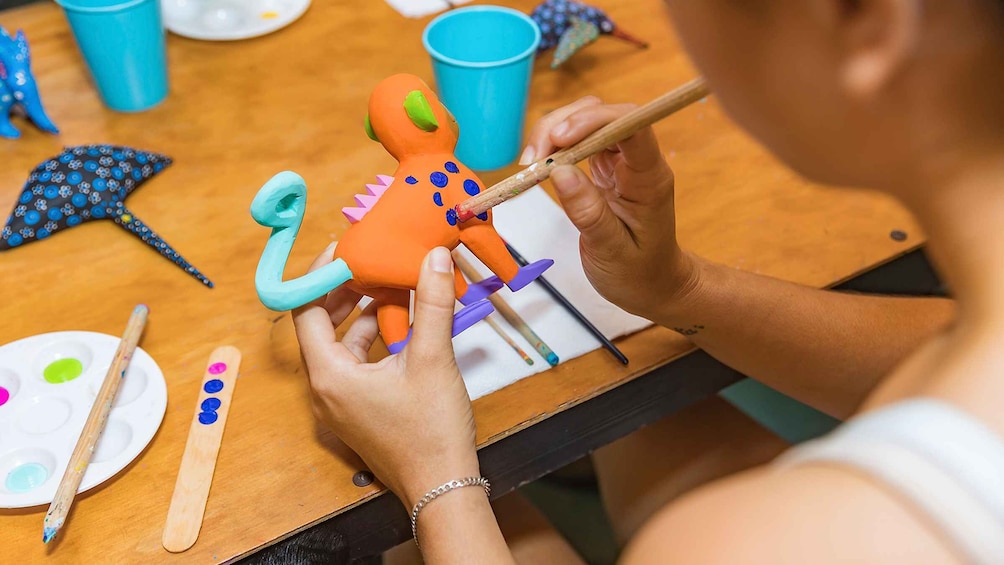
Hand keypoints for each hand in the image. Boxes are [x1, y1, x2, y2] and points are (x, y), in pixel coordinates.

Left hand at [292, 245, 479, 507]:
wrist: (442, 487)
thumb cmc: (431, 431)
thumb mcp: (432, 358)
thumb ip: (432, 302)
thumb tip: (433, 257)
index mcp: (329, 376)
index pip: (305, 310)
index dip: (321, 275)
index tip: (345, 249)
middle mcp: (324, 390)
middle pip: (318, 325)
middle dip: (342, 291)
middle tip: (368, 262)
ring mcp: (338, 403)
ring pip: (338, 344)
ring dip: (358, 314)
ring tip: (388, 285)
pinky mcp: (356, 410)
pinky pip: (352, 363)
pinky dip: (369, 338)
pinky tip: (399, 322)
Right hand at [522, 97, 699, 318]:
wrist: (652, 285)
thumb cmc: (638, 273)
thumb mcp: (610, 251)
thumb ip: (587, 212)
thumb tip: (559, 171)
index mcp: (649, 178)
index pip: (630, 125)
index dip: (594, 119)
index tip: (558, 139)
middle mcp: (636, 161)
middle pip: (603, 115)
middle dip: (563, 125)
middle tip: (532, 159)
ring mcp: (620, 162)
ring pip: (587, 122)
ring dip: (553, 133)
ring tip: (529, 165)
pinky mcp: (603, 168)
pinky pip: (578, 142)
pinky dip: (553, 148)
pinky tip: (537, 168)